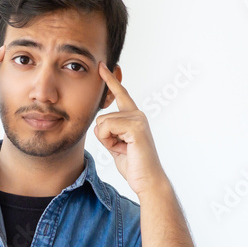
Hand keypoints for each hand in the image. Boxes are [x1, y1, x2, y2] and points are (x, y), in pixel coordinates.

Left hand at [94, 61, 167, 197]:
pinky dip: (109, 142)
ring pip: (102, 123)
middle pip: (101, 117)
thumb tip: (99, 123)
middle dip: (104, 137)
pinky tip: (124, 149)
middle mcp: (137, 114)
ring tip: (124, 149)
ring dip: (106, 141)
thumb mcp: (116, 144)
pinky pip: (106, 128)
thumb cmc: (133, 165)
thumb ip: (110, 131)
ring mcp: (138, 119)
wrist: (148, 181)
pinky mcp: (136, 127)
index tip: (102, 66)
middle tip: (121, 149)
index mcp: (133, 116)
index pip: (120, 94)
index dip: (110, 80)